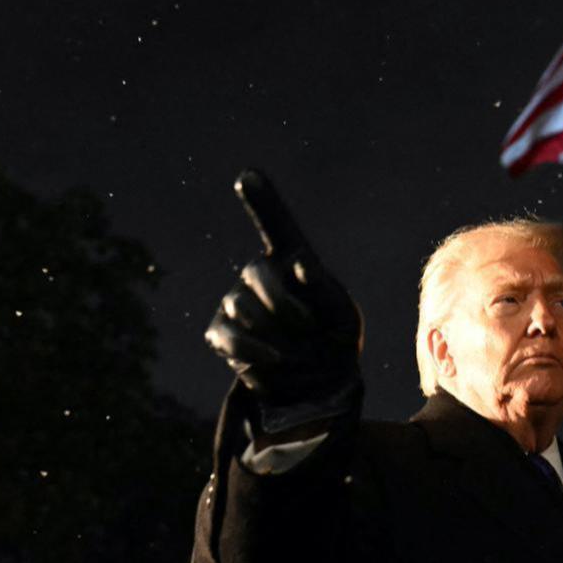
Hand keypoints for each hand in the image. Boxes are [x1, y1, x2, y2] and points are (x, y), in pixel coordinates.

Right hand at [205, 169, 362, 432]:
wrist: (316, 387)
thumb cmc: (333, 341)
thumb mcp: (342, 315)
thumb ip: (324, 289)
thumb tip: (299, 264)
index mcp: (295, 260)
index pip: (276, 224)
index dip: (262, 200)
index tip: (247, 175)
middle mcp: (261, 275)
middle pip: (256, 272)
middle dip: (282, 302)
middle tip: (307, 327)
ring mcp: (236, 302)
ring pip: (241, 307)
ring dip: (274, 333)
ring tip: (297, 351)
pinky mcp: (220, 332)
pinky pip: (226, 335)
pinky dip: (251, 351)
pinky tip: (273, 360)